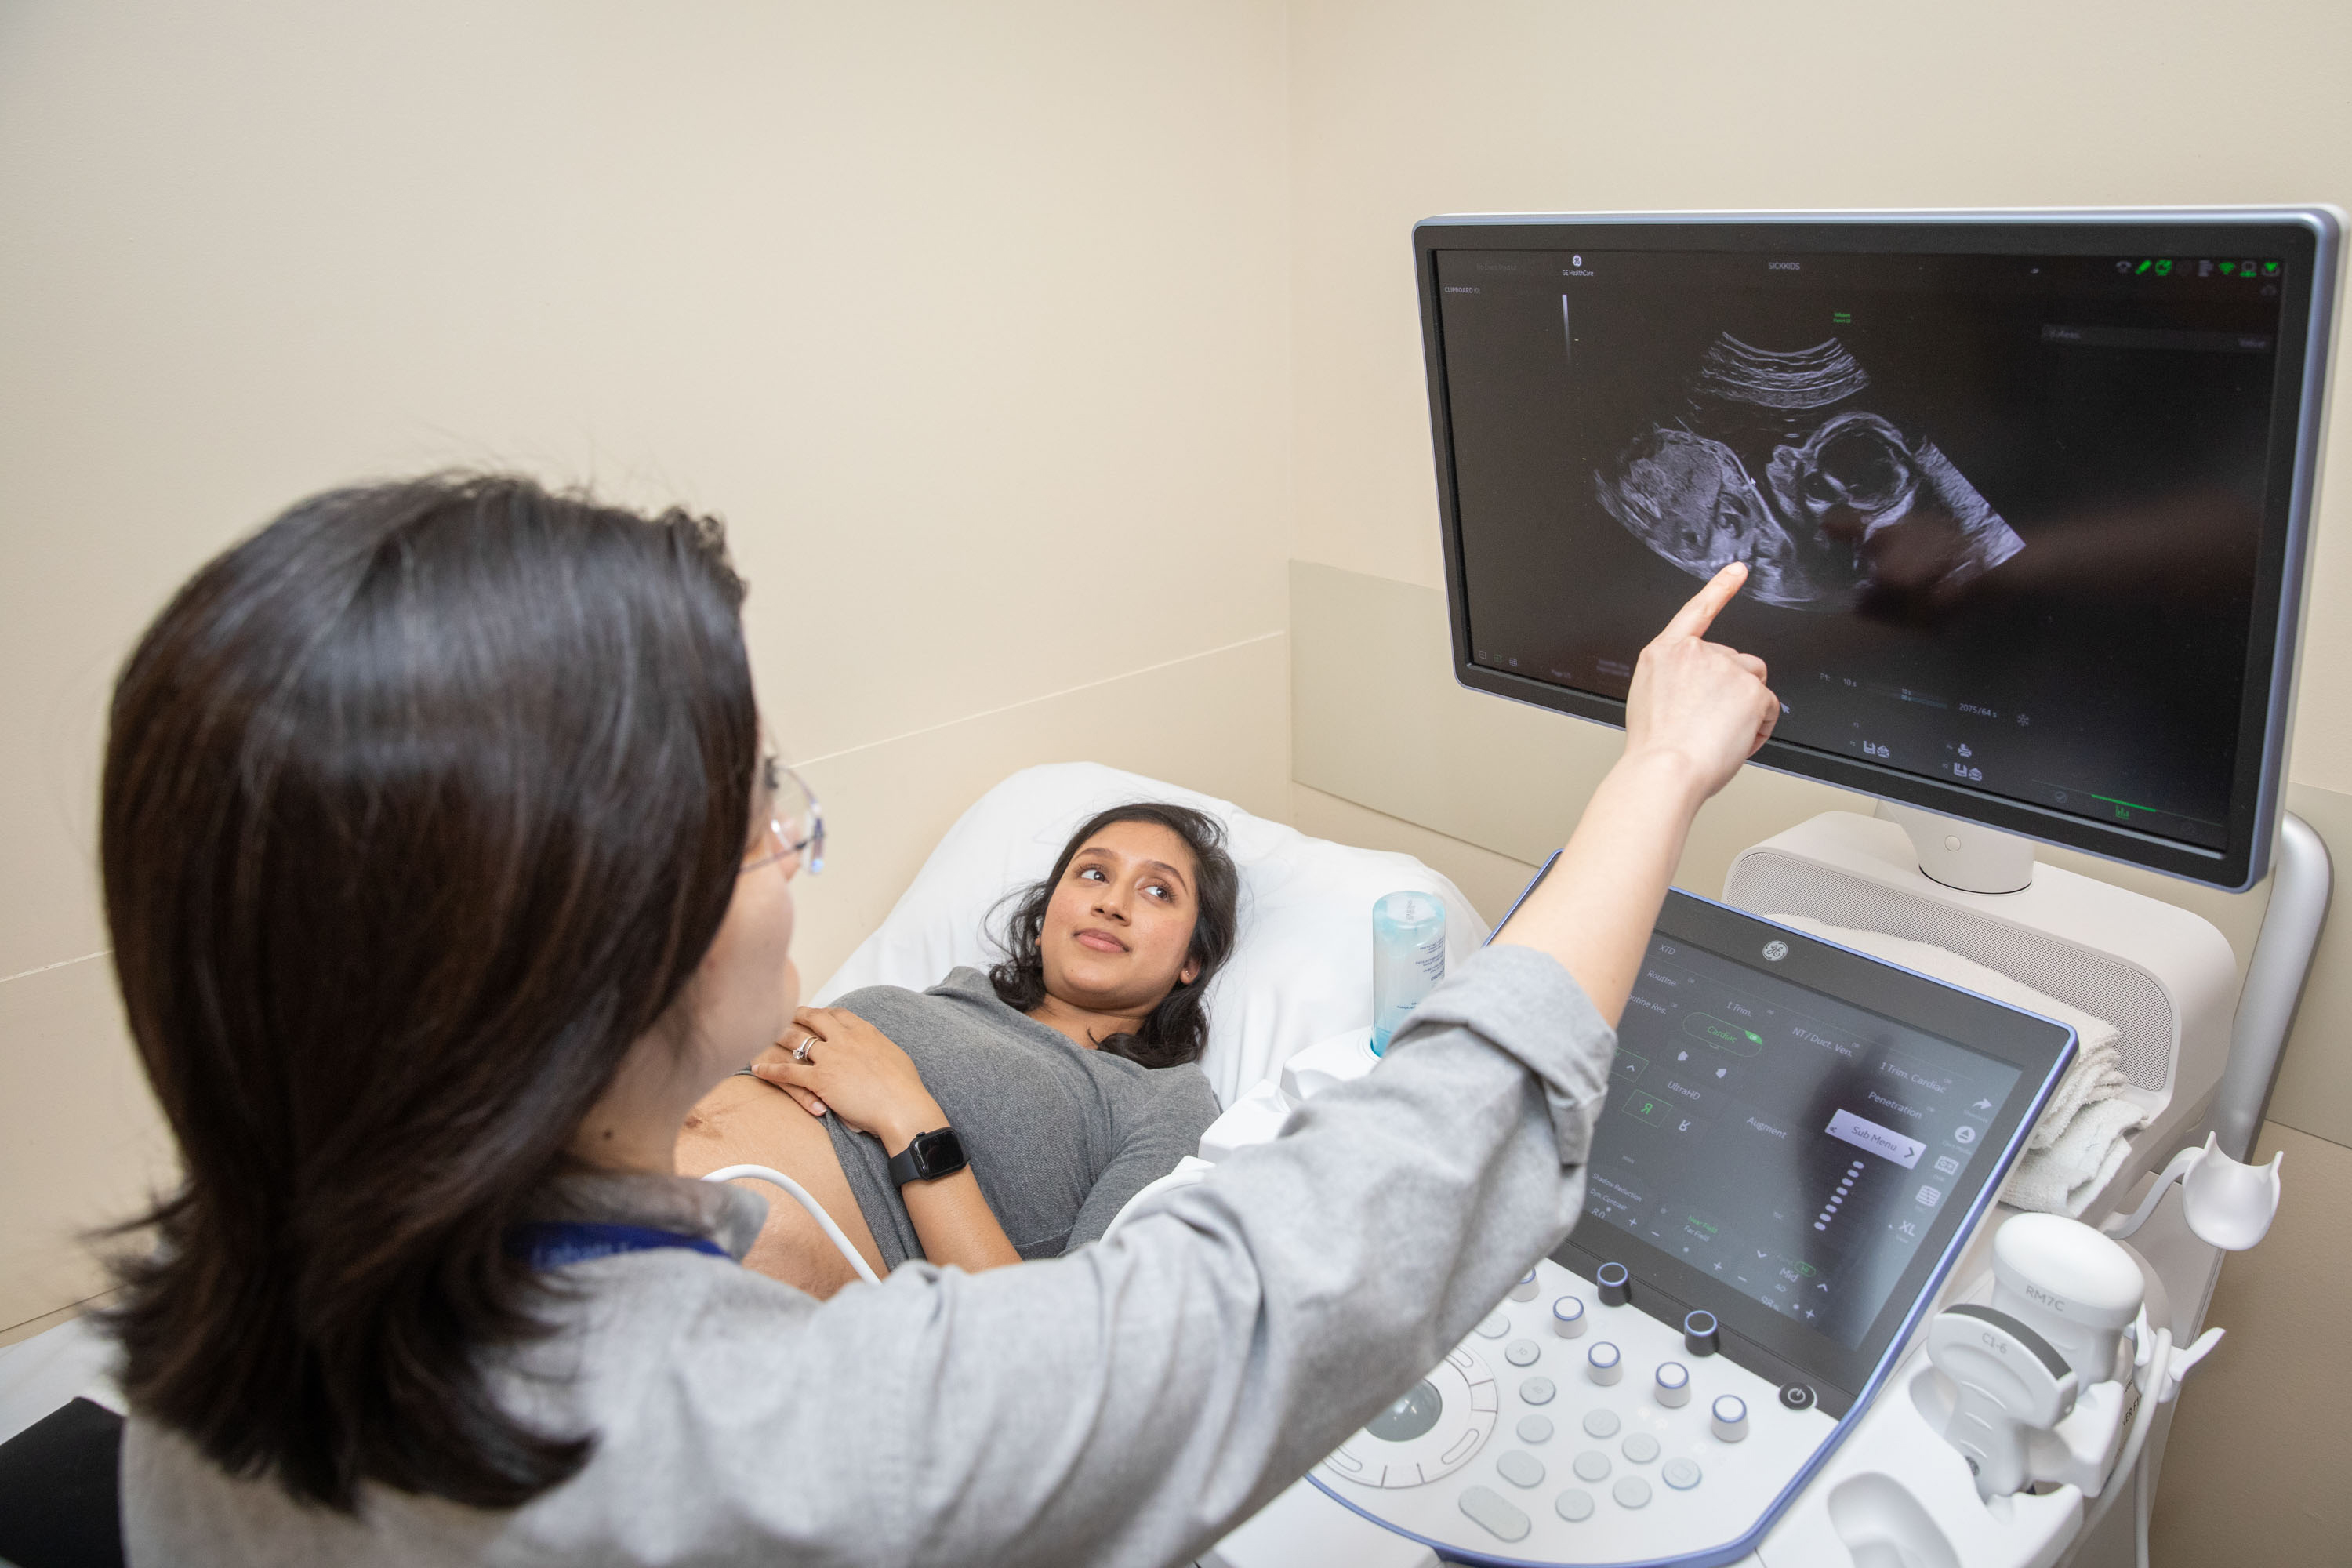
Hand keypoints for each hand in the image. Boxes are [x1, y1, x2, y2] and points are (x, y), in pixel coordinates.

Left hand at [751, 1007, 945, 1152]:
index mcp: (865, 1032)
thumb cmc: (905, 1087)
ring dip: (778, 1035)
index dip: (824, 1013)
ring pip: (796, 1040)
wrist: (902, 1106)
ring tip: (765, 1033)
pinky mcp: (820, 1079)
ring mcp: (830, 1057)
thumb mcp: (895, 1056)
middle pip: (814, 1018)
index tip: (817, 1015)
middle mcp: (845, 1039)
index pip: (838, 1014)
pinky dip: (770, 1069)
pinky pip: (787, 1071)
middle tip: (785, 1015)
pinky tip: (757, 1068)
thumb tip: (877, 1050)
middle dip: (797, 1015)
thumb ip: (880, 1048)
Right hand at [1623, 562, 1779, 801]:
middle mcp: (1695, 653)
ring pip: (1754, 682)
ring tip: (1722, 735)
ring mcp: (1725, 667)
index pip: (1696, 611)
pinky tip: (1737, 741)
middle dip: (1732, 690)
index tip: (1737, 570)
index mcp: (1664, 654)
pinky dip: (1760, 727)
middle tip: (1711, 724)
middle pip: (1733, 661)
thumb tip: (1702, 691)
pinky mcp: (1751, 689)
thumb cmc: (1656, 748)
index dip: (1720, 588)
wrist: (1666, 768)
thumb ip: (1677, 681)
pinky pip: (1769, 707)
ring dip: (1747, 707)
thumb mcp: (1650, 701)